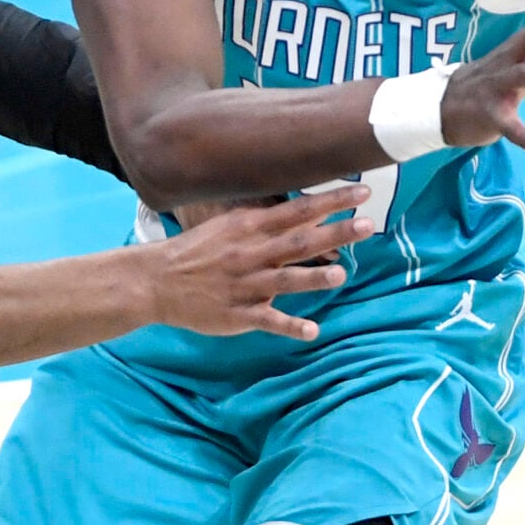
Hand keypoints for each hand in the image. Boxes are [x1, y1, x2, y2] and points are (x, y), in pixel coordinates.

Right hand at [147, 187, 373, 339]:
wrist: (157, 280)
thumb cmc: (199, 250)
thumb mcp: (231, 226)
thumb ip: (269, 221)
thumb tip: (310, 212)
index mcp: (250, 228)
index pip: (297, 210)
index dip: (331, 201)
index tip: (362, 192)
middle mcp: (251, 254)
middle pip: (298, 241)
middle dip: (334, 233)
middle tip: (368, 226)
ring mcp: (245, 285)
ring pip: (285, 280)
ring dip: (314, 277)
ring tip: (341, 274)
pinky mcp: (238, 314)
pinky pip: (268, 320)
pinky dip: (290, 325)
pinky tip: (312, 331)